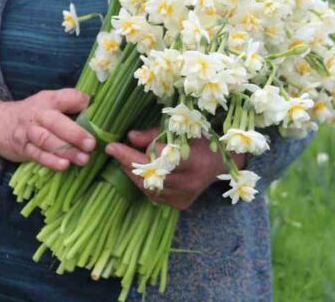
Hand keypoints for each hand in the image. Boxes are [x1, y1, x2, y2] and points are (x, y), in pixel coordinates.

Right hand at [0, 85, 95, 170]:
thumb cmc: (34, 115)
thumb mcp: (49, 102)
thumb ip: (71, 105)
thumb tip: (97, 109)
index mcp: (49, 100)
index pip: (66, 97)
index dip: (79, 101)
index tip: (93, 108)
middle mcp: (38, 115)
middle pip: (56, 122)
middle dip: (75, 133)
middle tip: (92, 144)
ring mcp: (29, 132)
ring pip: (47, 141)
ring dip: (66, 151)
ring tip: (84, 159)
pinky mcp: (23, 148)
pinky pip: (37, 155)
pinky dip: (50, 161)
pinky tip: (63, 166)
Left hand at [105, 128, 246, 210]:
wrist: (221, 163)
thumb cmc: (203, 139)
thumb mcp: (183, 129)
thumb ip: (156, 134)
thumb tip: (130, 136)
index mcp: (196, 161)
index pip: (156, 160)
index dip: (132, 154)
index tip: (112, 145)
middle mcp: (190, 184)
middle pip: (149, 175)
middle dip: (127, 162)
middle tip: (113, 149)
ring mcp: (184, 197)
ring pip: (148, 187)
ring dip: (132, 172)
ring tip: (122, 157)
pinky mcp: (179, 204)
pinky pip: (153, 194)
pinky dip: (142, 181)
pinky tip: (136, 169)